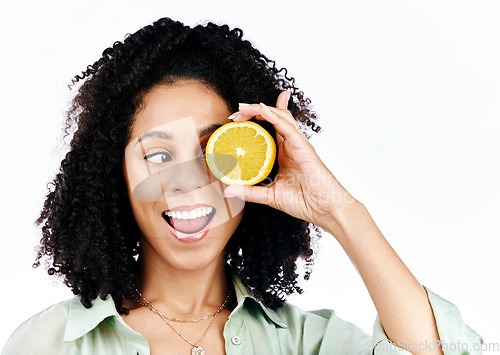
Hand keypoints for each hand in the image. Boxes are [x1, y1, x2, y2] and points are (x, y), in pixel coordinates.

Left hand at [223, 91, 355, 228]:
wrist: (324, 209)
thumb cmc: (305, 202)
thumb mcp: (270, 196)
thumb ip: (250, 192)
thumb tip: (229, 190)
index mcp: (284, 153)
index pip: (270, 128)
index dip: (255, 118)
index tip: (237, 118)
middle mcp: (291, 145)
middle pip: (272, 117)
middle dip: (253, 110)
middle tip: (236, 112)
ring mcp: (297, 144)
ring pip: (278, 116)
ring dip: (259, 109)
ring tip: (242, 108)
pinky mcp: (302, 146)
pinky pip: (286, 126)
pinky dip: (274, 116)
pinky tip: (261, 110)